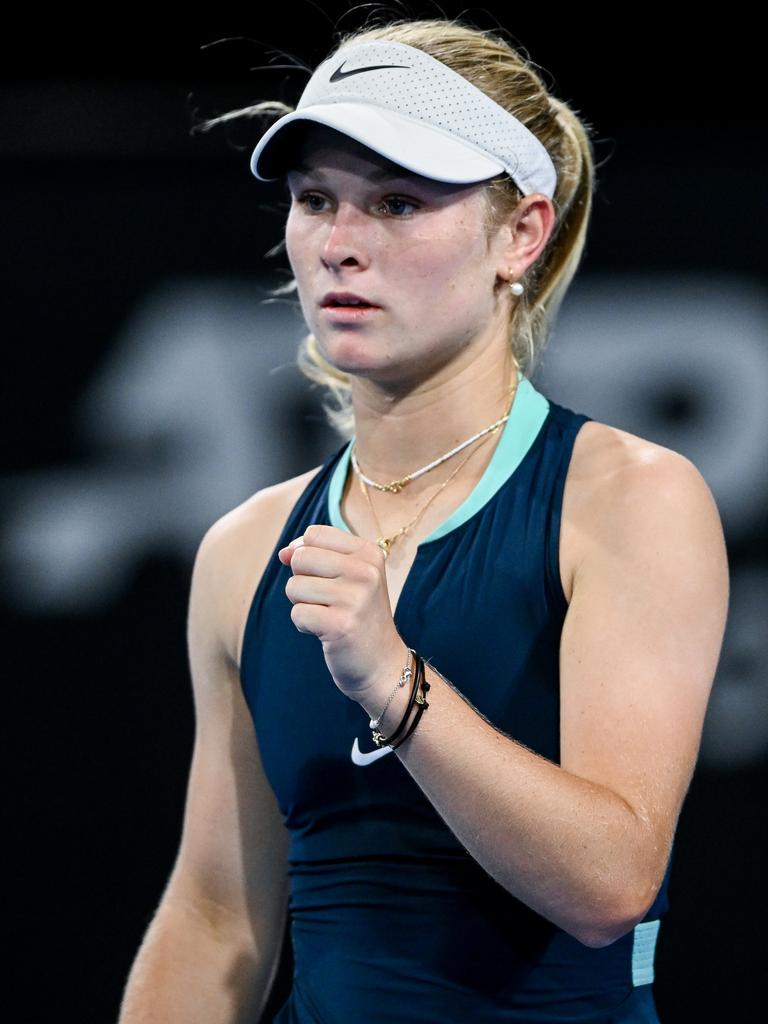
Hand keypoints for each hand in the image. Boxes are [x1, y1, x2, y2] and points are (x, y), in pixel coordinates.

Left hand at [277, 524, 406, 702]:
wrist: (382, 663)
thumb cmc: (358, 614)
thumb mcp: (346, 576)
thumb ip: (315, 556)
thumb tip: (284, 553)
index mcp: (369, 553)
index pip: (314, 534)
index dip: (307, 555)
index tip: (326, 577)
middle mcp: (366, 571)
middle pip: (301, 557)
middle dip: (302, 581)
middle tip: (327, 600)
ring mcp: (355, 598)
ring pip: (294, 587)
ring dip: (303, 605)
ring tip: (329, 615)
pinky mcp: (340, 625)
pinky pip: (297, 614)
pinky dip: (305, 626)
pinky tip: (327, 631)